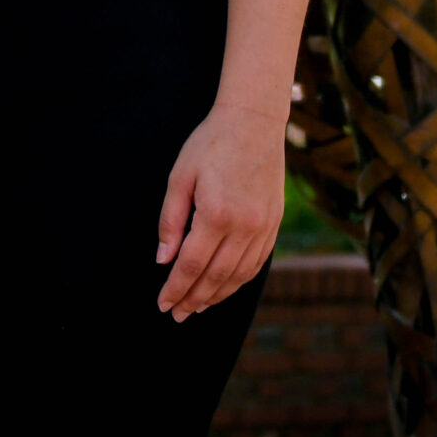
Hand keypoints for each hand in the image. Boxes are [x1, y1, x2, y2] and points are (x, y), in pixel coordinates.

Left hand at [154, 104, 285, 320]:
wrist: (254, 122)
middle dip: (193, 299)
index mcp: (217, 214)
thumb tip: (163, 259)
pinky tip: (224, 288)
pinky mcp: (274, 224)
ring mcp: (263, 228)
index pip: (191, 265)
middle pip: (215, 277)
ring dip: (216, 295)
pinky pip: (256, 263)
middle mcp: (244, 227)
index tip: (162, 304)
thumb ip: (170, 220)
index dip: (175, 288)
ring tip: (197, 307)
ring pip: (238, 276)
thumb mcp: (180, 176)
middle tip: (176, 314)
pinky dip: (238, 281)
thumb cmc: (210, 144)